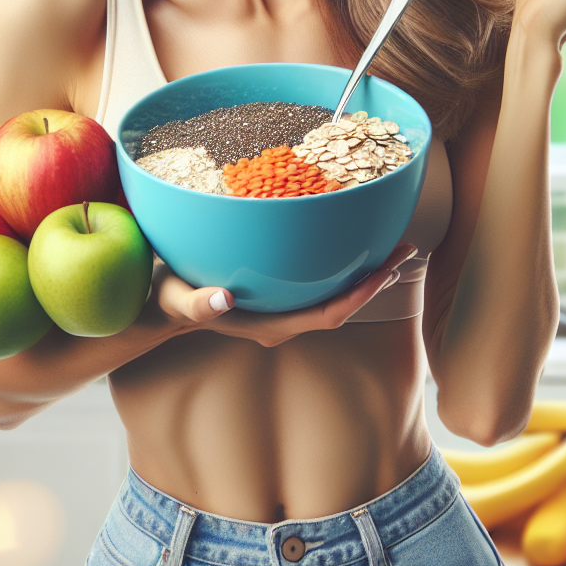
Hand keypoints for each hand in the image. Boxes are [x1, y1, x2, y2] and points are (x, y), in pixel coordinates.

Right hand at [152, 242, 418, 346]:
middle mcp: (284, 320)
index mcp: (269, 325)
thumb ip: (197, 303)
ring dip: (367, 272)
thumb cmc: (169, 300)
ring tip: (392, 243)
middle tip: (403, 245)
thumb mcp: (176, 299)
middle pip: (343, 304)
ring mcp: (284, 308)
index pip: (328, 315)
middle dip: (376, 279)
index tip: (385, 270)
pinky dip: (344, 263)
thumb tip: (222, 298)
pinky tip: (353, 239)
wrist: (161, 307)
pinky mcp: (281, 293)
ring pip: (337, 294)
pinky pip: (322, 281)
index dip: (360, 295)